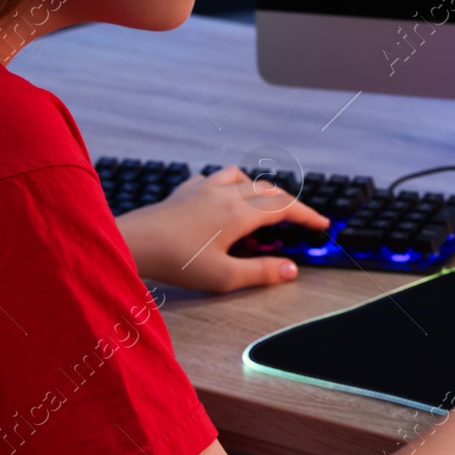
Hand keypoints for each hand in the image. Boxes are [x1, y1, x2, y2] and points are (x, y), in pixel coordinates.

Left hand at [114, 166, 329, 293]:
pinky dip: (226, 184)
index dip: (307, 215)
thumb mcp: (223, 277)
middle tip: (298, 221)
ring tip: (261, 206)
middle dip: (288, 204)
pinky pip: (212, 178)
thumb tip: (292, 270)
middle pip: (268, 190)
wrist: (132, 243)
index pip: (285, 207)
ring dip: (258, 188)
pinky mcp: (183, 191)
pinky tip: (220, 198)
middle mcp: (225, 194)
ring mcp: (203, 189)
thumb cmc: (175, 262)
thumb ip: (261, 273)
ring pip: (241, 177)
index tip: (322, 224)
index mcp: (240, 213)